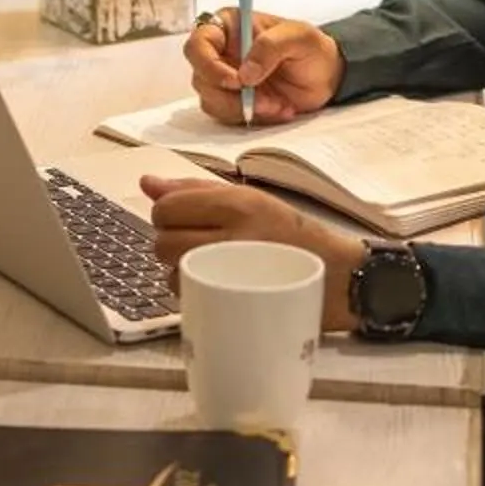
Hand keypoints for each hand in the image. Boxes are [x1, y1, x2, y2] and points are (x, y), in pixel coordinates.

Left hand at [142, 175, 362, 331]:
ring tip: (215, 265)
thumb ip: (194, 190)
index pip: (167, 207)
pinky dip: (195, 290)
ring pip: (170, 272)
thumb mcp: (250, 199)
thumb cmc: (291, 234)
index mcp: (238, 204)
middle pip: (162, 242)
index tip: (187, 221)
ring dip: (182, 270)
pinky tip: (219, 284)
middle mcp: (234, 236)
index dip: (169, 215)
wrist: (337, 275)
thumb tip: (147, 183)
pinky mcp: (233, 302)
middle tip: (201, 244)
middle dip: (172, 243)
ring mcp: (233, 272)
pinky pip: (188, 295)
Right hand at [182, 9, 344, 126]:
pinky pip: (227, 116)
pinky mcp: (233, 102)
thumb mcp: (299, 37)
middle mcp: (221, 52)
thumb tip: (245, 74)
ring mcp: (225, 79)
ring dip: (244, 108)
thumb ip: (270, 47)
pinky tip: (279, 109)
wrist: (326, 77)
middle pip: (200, 77)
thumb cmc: (312, 48)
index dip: (209, 65)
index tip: (236, 81)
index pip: (199, 44)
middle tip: (264, 99)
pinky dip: (253, 117)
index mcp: (230, 27)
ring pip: (211, 100)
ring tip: (278, 104)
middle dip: (231, 95)